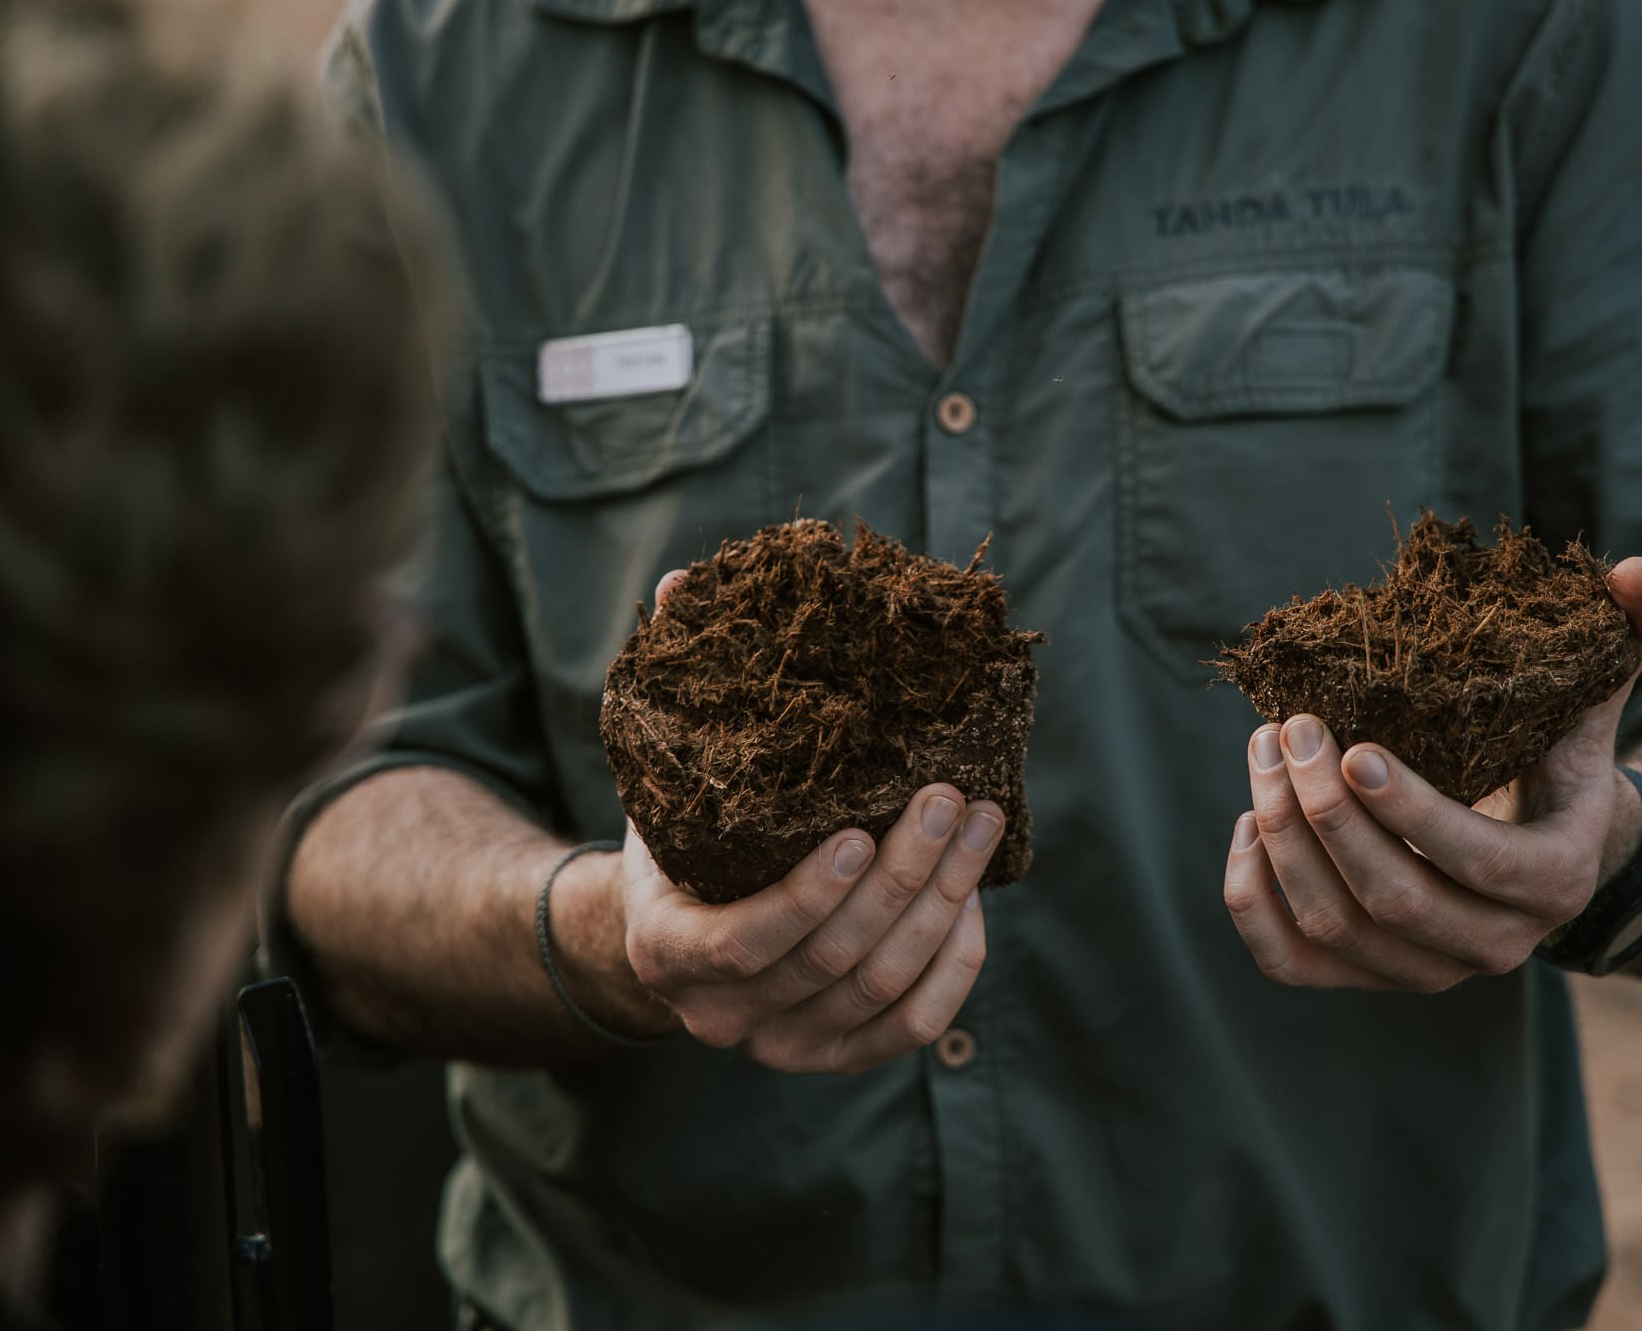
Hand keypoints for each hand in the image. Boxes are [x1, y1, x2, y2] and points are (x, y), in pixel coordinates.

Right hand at [614, 568, 997, 1071]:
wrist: (681, 927)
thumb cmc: (682, 836)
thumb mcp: (666, 769)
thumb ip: (674, 687)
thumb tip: (685, 586)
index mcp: (666, 948)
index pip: (744, 943)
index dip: (807, 897)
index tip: (859, 830)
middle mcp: (720, 1016)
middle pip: (833, 960)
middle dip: (903, 876)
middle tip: (948, 796)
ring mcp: (781, 1045)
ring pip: (882, 988)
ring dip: (942, 903)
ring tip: (976, 820)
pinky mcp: (837, 1055)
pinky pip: (913, 1026)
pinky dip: (953, 963)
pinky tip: (971, 897)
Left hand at [1223, 557, 1641, 990]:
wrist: (1536, 847)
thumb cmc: (1553, 758)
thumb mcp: (1594, 699)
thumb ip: (1625, 635)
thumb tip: (1635, 569)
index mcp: (1556, 880)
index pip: (1480, 860)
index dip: (1412, 812)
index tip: (1352, 747)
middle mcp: (1494, 945)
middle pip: (1394, 899)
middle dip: (1327, 813)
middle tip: (1292, 730)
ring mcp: (1425, 971)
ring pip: (1333, 928)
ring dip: (1283, 839)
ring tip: (1265, 752)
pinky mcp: (1363, 975)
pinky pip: (1289, 960)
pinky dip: (1253, 897)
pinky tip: (1248, 821)